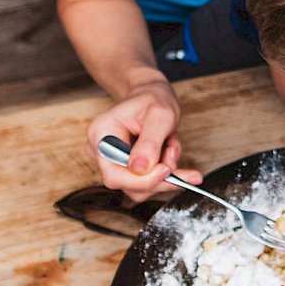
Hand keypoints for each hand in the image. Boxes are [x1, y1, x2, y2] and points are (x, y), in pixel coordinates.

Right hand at [86, 79, 200, 201]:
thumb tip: (140, 169)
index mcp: (100, 134)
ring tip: (172, 146)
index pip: (114, 175)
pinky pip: (146, 183)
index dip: (141, 180)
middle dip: (159, 178)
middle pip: (127, 184)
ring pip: (140, 188)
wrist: (152, 96)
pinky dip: (163, 171)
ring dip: (164, 173)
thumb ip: (150, 142)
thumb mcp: (159, 114)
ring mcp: (111, 162)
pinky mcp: (125, 169)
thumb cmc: (153, 99)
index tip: (167, 170)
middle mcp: (100, 151)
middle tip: (184, 167)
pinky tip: (169, 151)